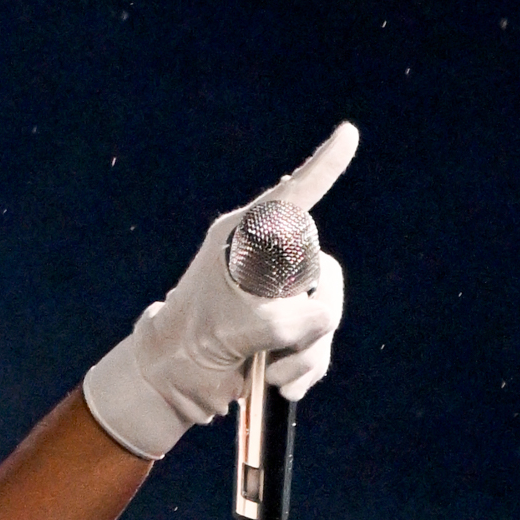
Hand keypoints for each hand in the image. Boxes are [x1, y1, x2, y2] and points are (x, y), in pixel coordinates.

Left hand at [81, 124, 355, 459]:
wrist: (172, 385)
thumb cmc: (193, 344)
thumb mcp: (247, 328)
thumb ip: (296, 319)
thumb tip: (324, 323)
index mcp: (244, 239)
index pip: (292, 198)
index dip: (322, 168)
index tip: (347, 135)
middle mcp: (265, 258)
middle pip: (321, 269)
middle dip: (309, 313)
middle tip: (274, 340)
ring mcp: (278, 292)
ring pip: (326, 310)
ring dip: (307, 350)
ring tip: (274, 372)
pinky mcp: (285, 324)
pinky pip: (320, 339)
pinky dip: (306, 366)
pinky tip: (282, 383)